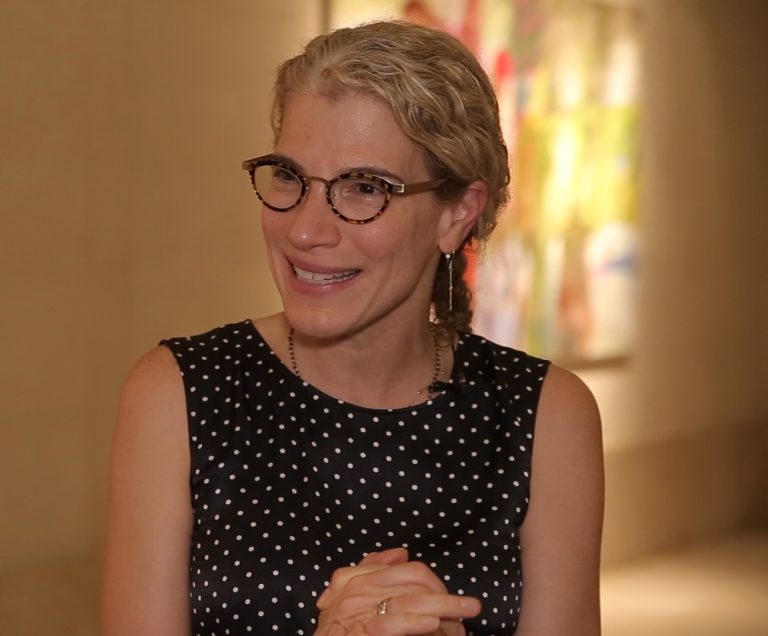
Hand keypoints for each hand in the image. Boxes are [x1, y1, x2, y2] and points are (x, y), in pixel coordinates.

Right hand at [315, 548, 480, 634]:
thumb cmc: (336, 628)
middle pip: (413, 584)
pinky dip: (414, 622)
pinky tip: (434, 623)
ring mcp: (356, 613)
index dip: (433, 582)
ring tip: (467, 613)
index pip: (406, 571)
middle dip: (444, 595)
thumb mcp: (345, 594)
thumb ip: (371, 569)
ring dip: (443, 608)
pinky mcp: (359, 632)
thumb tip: (401, 554)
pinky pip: (392, 623)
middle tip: (471, 607)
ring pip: (409, 602)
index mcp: (353, 579)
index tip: (449, 594)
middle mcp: (354, 592)